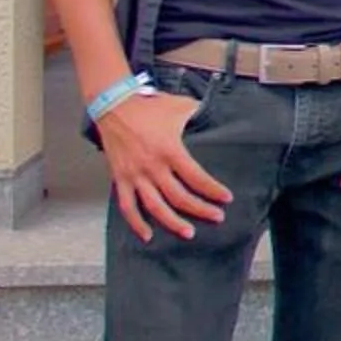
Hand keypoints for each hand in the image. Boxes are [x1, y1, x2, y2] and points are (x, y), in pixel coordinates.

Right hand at [100, 90, 230, 242]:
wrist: (114, 105)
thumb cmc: (149, 106)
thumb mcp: (180, 106)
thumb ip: (198, 114)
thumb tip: (213, 116)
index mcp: (170, 150)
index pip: (196, 177)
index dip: (212, 190)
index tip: (226, 198)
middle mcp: (152, 166)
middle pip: (179, 197)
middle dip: (200, 209)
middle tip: (217, 217)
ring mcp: (135, 175)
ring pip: (155, 207)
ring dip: (172, 222)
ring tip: (189, 233)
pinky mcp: (120, 179)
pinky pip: (127, 206)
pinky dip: (136, 223)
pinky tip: (148, 235)